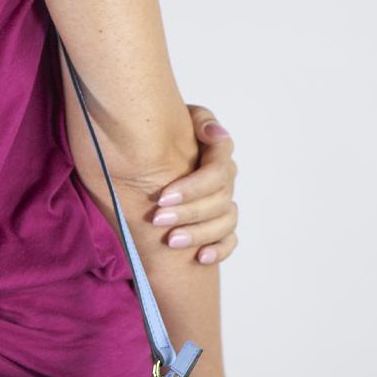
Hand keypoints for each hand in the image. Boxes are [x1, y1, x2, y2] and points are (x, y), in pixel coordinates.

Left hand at [152, 106, 237, 265]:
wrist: (147, 153)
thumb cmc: (161, 134)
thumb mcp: (176, 119)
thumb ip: (197, 121)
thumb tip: (214, 133)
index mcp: (216, 152)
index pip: (219, 169)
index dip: (193, 186)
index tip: (162, 197)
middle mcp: (223, 178)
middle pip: (220, 199)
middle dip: (188, 212)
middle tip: (158, 219)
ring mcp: (223, 202)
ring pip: (225, 221)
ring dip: (199, 233)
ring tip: (171, 241)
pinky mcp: (219, 224)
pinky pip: (229, 240)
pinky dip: (219, 249)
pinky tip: (201, 257)